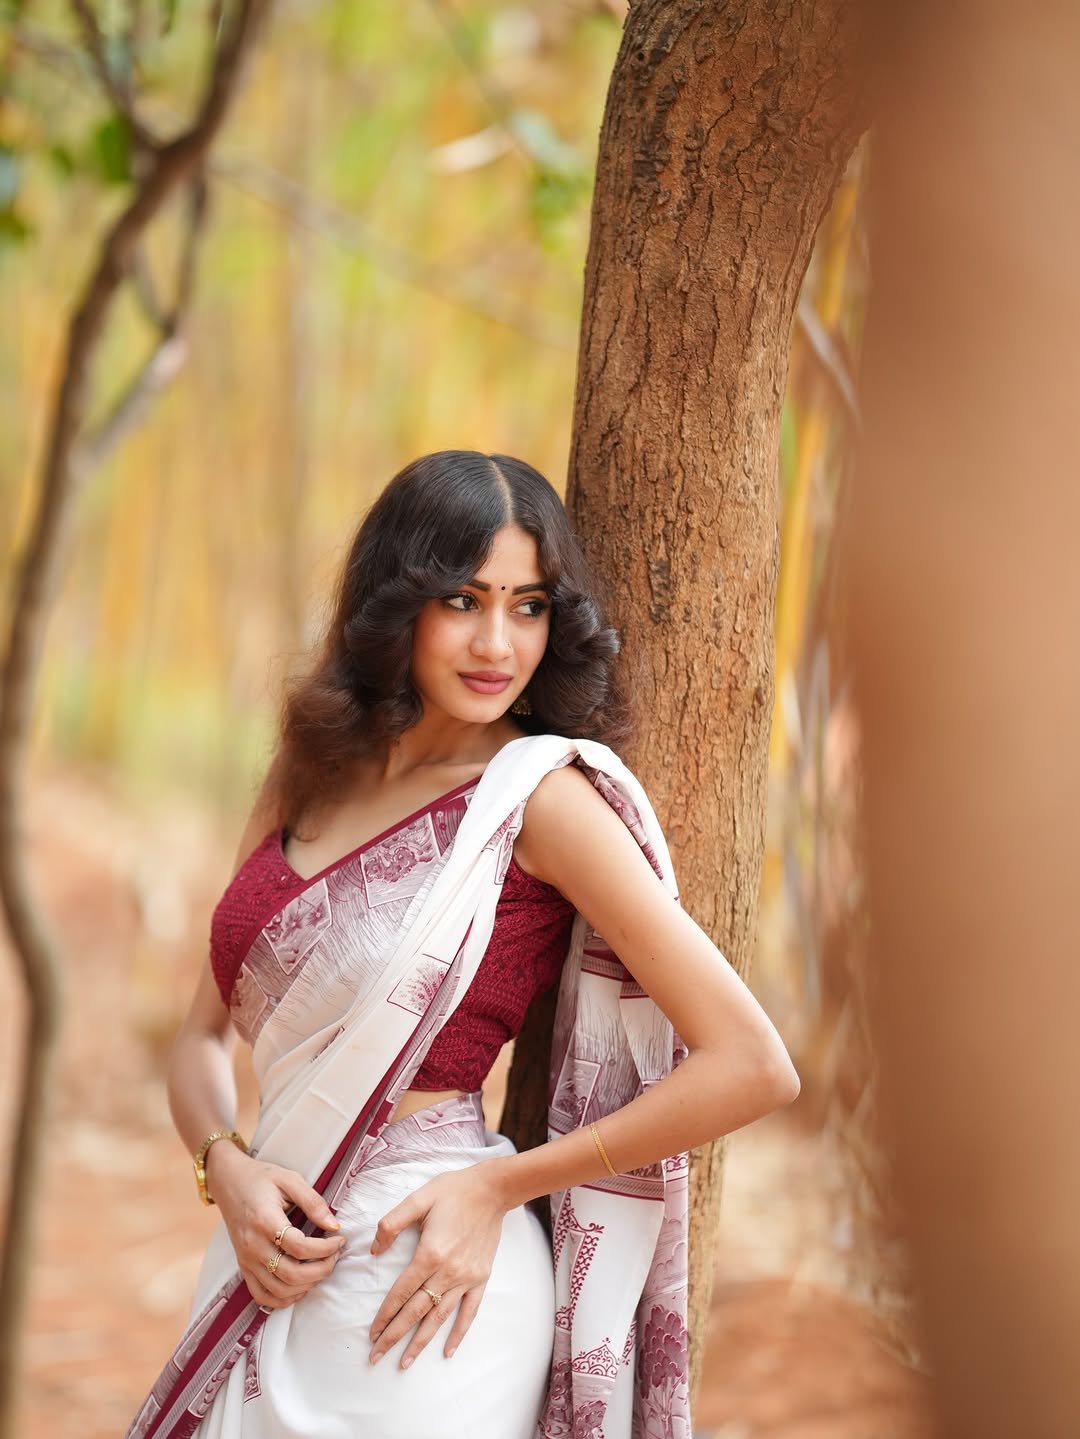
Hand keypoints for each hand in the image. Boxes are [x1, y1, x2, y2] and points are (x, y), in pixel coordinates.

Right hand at [206, 1140, 345, 1309]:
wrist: (228, 1182)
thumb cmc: (261, 1178)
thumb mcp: (290, 1179)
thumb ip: (313, 1202)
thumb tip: (334, 1225)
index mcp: (265, 1220)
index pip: (299, 1247)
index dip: (325, 1248)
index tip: (339, 1239)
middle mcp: (253, 1245)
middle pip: (290, 1274)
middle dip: (321, 1270)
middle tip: (335, 1255)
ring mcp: (246, 1260)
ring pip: (279, 1290)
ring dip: (306, 1285)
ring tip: (321, 1267)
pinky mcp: (243, 1267)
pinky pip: (261, 1296)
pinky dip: (283, 1298)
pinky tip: (300, 1286)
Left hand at [367, 1164, 508, 1367]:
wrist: (492, 1189)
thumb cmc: (453, 1191)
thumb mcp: (418, 1199)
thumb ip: (392, 1224)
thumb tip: (374, 1250)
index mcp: (429, 1254)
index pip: (401, 1293)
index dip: (384, 1315)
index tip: (371, 1333)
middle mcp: (447, 1272)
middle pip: (415, 1312)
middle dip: (394, 1336)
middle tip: (376, 1357)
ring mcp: (466, 1278)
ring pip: (439, 1318)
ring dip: (420, 1342)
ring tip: (404, 1363)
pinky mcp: (480, 1278)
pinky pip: (469, 1312)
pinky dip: (459, 1333)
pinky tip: (448, 1351)